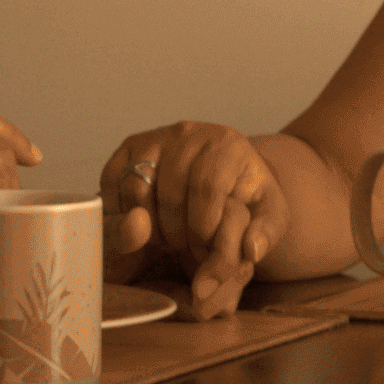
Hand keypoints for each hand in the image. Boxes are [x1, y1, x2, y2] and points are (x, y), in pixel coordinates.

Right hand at [104, 120, 278, 319]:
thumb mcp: (270, 215)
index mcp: (227, 144)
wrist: (221, 174)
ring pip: (137, 189)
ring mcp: (156, 137)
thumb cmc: (245, 197)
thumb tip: (251, 250)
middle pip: (170, 193)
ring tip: (168, 238)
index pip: (207, 188)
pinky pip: (112, 183)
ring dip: (149, 227)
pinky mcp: (129, 147)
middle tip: (186, 250)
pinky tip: (146, 225)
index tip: (206, 247)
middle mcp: (189, 132)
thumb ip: (268, 234)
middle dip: (176, 234)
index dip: (203, 228)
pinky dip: (122, 213)